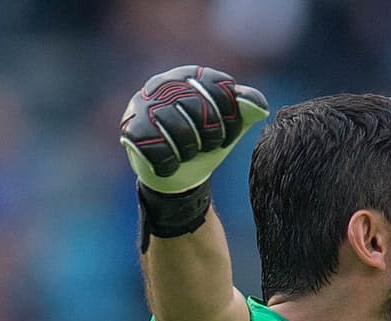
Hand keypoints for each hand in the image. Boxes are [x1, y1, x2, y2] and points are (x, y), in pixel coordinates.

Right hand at [121, 66, 268, 195]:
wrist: (177, 175)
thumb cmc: (204, 144)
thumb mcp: (229, 126)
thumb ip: (246, 110)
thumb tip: (259, 106)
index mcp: (191, 75)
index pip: (219, 88)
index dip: (229, 118)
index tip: (226, 135)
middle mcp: (164, 83)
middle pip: (198, 108)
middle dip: (210, 136)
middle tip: (208, 147)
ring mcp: (144, 104)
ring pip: (179, 131)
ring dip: (190, 151)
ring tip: (187, 154)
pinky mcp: (131, 128)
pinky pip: (159, 150)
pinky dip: (170, 164)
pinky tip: (170, 163)